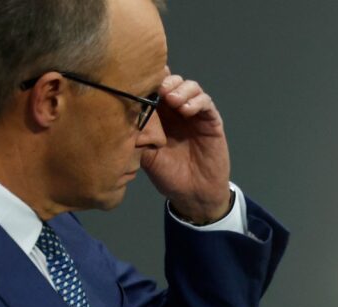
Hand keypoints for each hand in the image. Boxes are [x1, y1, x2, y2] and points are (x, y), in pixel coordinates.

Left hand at [140, 69, 231, 223]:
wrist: (192, 194)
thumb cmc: (168, 175)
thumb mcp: (146, 155)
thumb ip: (139, 134)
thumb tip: (127, 112)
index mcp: (159, 116)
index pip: (154, 89)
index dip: (149, 80)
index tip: (141, 81)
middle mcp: (176, 111)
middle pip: (173, 81)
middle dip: (166, 81)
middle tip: (159, 90)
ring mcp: (195, 114)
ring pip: (191, 87)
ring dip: (181, 89)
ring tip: (172, 100)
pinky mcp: (211, 121)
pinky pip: (206, 103)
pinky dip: (196, 101)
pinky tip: (186, 110)